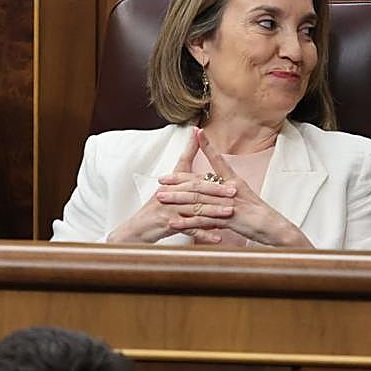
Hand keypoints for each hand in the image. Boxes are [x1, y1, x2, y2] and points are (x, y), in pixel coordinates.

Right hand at [108, 129, 235, 243]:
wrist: (137, 228)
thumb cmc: (156, 206)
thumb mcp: (169, 182)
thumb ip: (185, 158)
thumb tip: (195, 133)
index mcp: (173, 184)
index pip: (194, 178)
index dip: (212, 179)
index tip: (230, 179)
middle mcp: (170, 195)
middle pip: (195, 192)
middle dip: (216, 191)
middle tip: (233, 192)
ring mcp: (168, 210)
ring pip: (194, 210)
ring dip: (213, 212)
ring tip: (229, 213)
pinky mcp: (166, 225)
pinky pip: (188, 230)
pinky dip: (203, 234)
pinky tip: (217, 237)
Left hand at [158, 129, 313, 248]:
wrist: (273, 227)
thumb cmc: (257, 212)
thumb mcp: (243, 194)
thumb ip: (228, 186)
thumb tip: (218, 181)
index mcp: (233, 182)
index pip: (217, 160)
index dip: (206, 146)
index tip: (196, 132)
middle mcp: (229, 190)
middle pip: (199, 182)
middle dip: (178, 180)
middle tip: (160, 179)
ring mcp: (228, 205)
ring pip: (198, 200)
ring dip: (178, 199)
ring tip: (161, 198)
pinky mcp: (228, 220)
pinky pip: (204, 221)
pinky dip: (187, 222)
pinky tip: (174, 222)